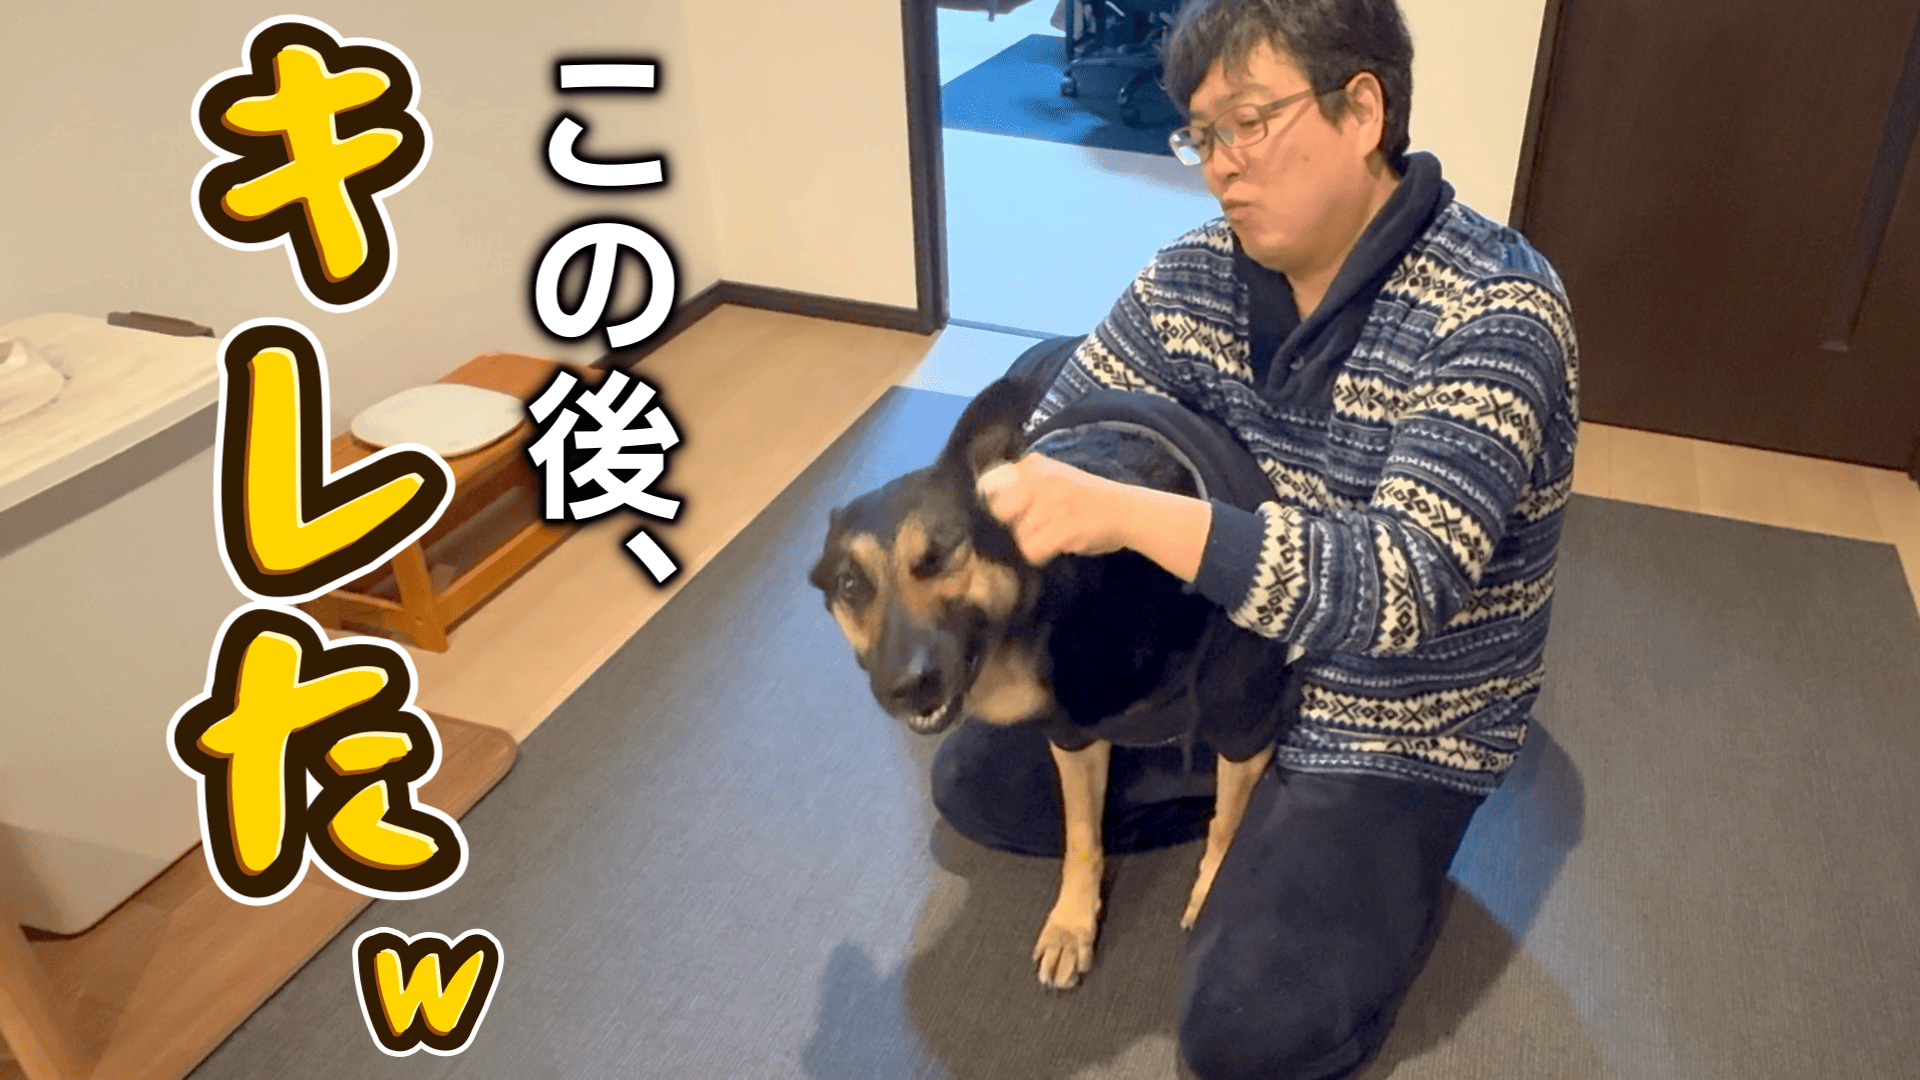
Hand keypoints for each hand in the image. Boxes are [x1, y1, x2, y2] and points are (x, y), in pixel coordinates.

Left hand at [975, 454, 1132, 564]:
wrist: (1128, 511)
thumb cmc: (1088, 498)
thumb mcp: (1056, 476)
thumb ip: (1025, 481)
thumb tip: (988, 495)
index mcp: (1036, 465)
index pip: (993, 485)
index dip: (1001, 503)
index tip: (1014, 512)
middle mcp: (1041, 479)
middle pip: (1000, 511)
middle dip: (1013, 523)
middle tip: (1036, 525)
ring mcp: (1052, 504)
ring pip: (1018, 534)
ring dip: (1034, 540)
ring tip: (1055, 533)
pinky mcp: (1063, 529)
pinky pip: (1033, 550)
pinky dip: (1043, 554)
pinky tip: (1058, 545)